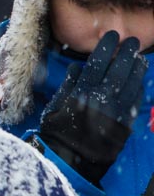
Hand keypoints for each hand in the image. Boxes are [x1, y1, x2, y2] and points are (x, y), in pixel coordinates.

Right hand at [39, 31, 147, 184]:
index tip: (112, 36)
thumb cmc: (57, 130)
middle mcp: (102, 99)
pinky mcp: (125, 122)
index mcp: (82, 92)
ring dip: (137, 68)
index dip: (106, 47)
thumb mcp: (55, 105)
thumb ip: (68, 84)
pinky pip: (136, 100)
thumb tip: (78, 68)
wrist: (71, 159)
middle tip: (131, 42)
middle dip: (126, 53)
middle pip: (119, 69)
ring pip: (132, 83)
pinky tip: (139, 79)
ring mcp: (116, 110)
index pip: (98, 63)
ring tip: (139, 57)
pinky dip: (139, 86)